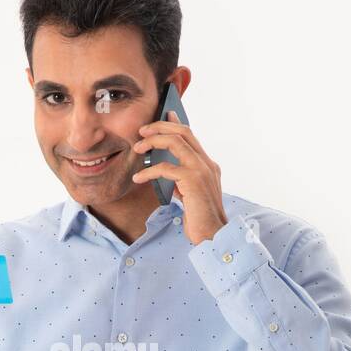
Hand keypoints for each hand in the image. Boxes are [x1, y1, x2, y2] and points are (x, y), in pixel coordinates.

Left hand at [130, 109, 229, 244]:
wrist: (213, 236)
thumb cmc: (200, 220)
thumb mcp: (189, 195)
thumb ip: (181, 181)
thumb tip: (164, 171)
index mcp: (208, 165)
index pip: (191, 136)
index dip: (175, 123)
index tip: (163, 114)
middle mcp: (207, 163)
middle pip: (183, 132)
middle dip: (160, 126)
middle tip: (142, 130)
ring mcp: (202, 170)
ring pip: (175, 142)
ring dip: (153, 142)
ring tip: (137, 148)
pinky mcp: (193, 180)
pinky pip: (166, 168)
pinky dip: (149, 171)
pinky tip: (138, 178)